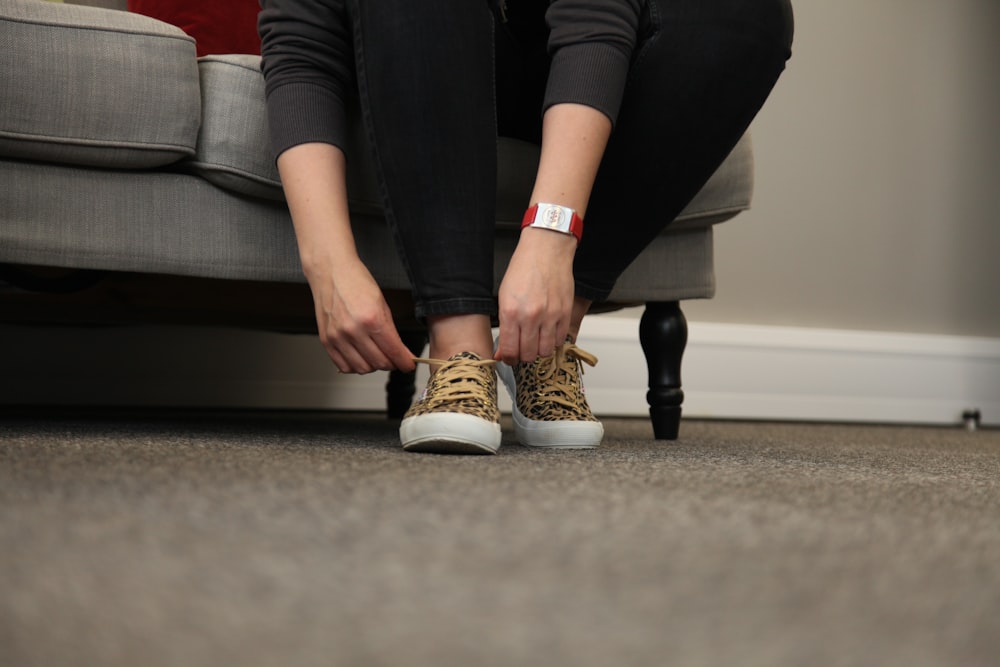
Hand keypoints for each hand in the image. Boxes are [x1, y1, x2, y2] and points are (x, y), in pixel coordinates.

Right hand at [305, 257, 415, 373]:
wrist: (331, 272)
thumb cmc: (356, 282)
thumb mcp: (382, 304)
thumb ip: (391, 330)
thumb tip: (400, 351)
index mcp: (372, 319)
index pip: (393, 351)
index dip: (404, 362)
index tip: (408, 365)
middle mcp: (354, 330)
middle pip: (379, 363)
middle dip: (391, 363)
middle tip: (394, 358)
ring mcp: (338, 337)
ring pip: (362, 368)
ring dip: (373, 366)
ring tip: (377, 356)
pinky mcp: (326, 340)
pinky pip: (343, 366)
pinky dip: (355, 366)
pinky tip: (360, 357)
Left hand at [495, 228, 576, 364]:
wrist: (546, 251)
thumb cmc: (523, 269)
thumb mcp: (504, 296)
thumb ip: (504, 325)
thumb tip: (502, 350)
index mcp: (511, 312)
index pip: (509, 350)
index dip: (507, 358)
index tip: (508, 357)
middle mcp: (530, 316)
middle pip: (527, 355)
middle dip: (522, 356)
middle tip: (521, 349)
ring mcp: (550, 316)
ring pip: (545, 351)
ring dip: (539, 350)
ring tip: (535, 342)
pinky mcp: (565, 313)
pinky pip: (560, 340)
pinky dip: (554, 341)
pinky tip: (548, 333)